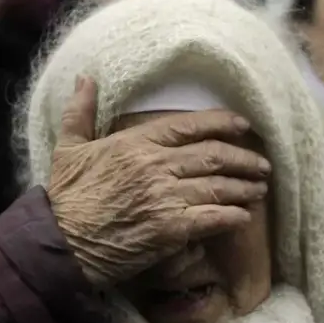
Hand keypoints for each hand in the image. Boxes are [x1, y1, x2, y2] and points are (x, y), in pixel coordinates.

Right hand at [48, 76, 270, 287]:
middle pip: (212, 155)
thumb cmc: (65, 198)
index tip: (243, 125)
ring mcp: (165, 197)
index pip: (189, 125)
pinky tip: (244, 217)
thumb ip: (80, 111)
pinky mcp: (170, 229)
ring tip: (260, 189)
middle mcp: (155, 166)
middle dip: (243, 158)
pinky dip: (232, 217)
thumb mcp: (68, 148)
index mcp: (135, 143)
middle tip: (263, 164)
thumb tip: (85, 78)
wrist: (61, 244)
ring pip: (218, 186)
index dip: (221, 123)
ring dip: (244, 187)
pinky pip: (212, 218)